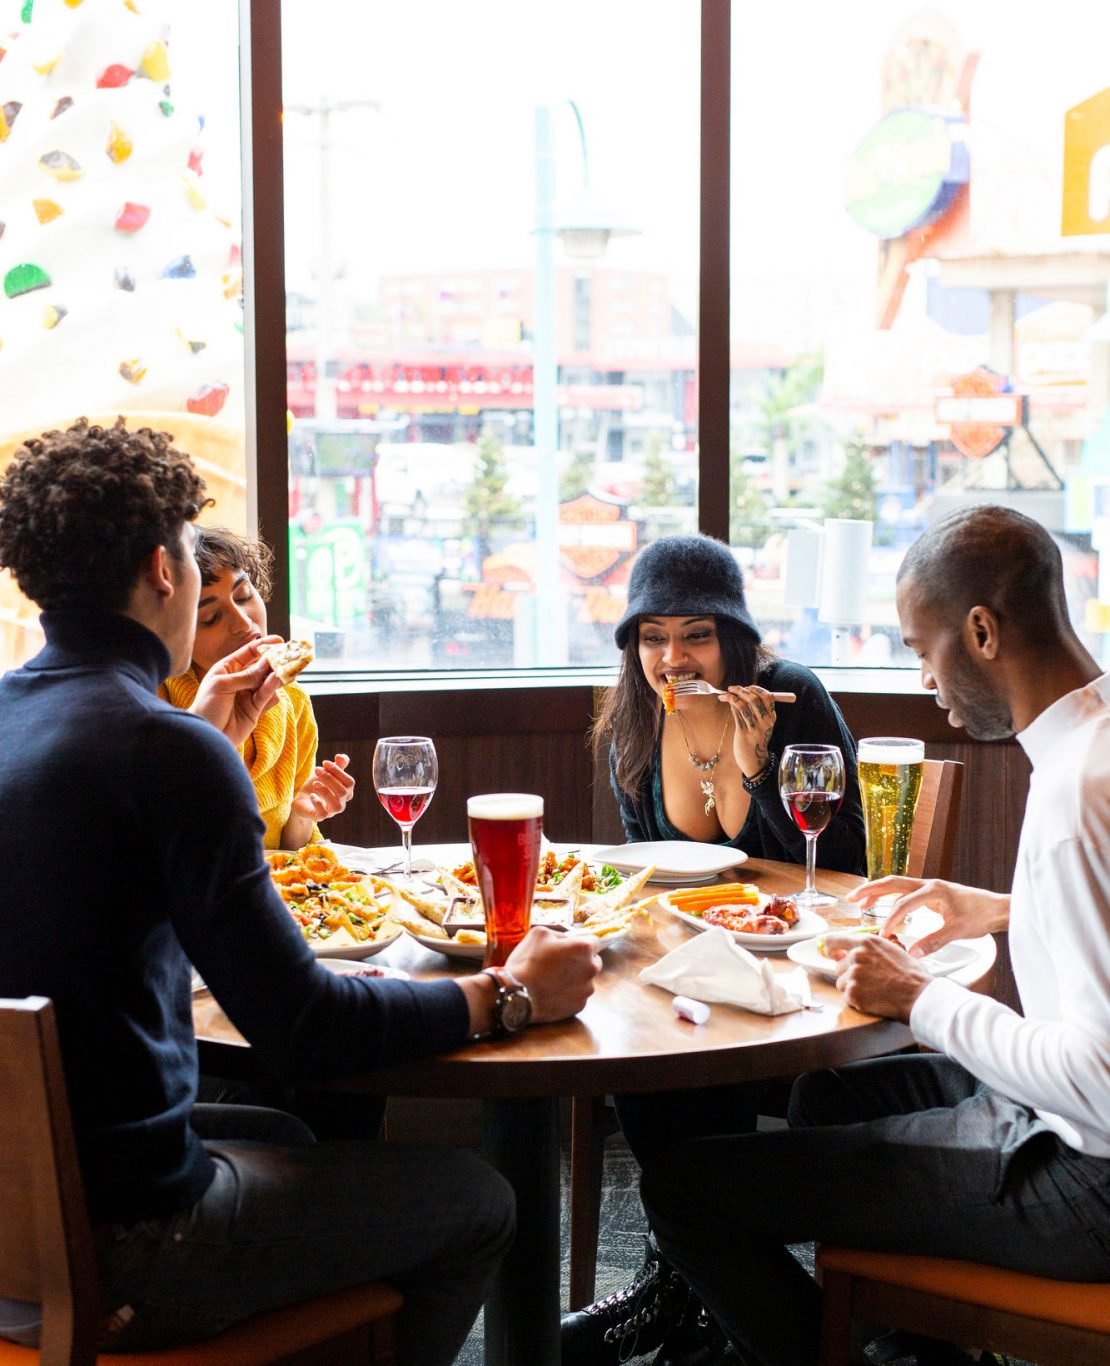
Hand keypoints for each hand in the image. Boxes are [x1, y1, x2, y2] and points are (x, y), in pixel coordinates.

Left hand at [190, 637, 283, 746]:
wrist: (206, 734)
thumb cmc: (206, 706)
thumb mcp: (223, 685)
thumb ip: (247, 676)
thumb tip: (268, 664)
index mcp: (228, 668)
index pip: (249, 653)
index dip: (264, 646)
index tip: (280, 641)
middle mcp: (240, 679)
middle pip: (262, 666)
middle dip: (275, 661)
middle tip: (289, 657)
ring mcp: (249, 694)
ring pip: (269, 681)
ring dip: (277, 676)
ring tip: (286, 672)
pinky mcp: (256, 709)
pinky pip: (269, 697)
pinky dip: (273, 691)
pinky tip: (275, 687)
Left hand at [291, 754, 354, 823]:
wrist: (302, 799)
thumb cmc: (317, 785)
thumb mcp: (326, 773)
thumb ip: (336, 766)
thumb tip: (341, 757)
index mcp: (346, 792)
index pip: (349, 782)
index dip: (338, 771)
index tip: (324, 762)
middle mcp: (342, 803)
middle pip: (343, 792)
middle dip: (329, 778)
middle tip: (317, 770)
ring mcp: (331, 812)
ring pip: (337, 805)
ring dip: (326, 791)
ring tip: (315, 783)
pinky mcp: (319, 816)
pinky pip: (323, 813)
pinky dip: (317, 803)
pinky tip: (312, 795)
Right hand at [505, 926, 602, 1023]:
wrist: (516, 994)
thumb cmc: (527, 961)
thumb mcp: (539, 933)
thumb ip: (559, 932)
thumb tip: (566, 938)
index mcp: (583, 948)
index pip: (594, 941)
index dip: (581, 942)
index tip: (570, 947)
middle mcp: (591, 968)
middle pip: (593, 961)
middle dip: (581, 960)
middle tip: (561, 963)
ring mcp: (587, 989)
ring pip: (586, 979)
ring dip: (576, 977)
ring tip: (555, 979)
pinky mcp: (580, 1006)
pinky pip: (578, 995)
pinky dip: (570, 993)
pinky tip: (554, 991)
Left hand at [720, 684, 776, 776]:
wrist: (754, 760)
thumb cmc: (755, 739)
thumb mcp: (762, 725)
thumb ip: (757, 710)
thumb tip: (744, 692)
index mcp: (772, 718)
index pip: (768, 696)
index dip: (756, 688)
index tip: (746, 687)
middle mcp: (765, 722)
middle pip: (754, 699)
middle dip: (741, 690)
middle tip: (732, 688)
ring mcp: (755, 728)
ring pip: (743, 705)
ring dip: (732, 696)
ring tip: (725, 694)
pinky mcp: (743, 733)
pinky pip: (736, 713)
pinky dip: (730, 703)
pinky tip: (725, 700)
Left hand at [827, 932, 932, 1021]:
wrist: (919, 995)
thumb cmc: (912, 974)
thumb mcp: (891, 950)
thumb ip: (870, 949)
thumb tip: (856, 951)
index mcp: (866, 942)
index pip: (833, 940)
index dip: (830, 949)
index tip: (830, 954)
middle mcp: (856, 955)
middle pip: (839, 967)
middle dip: (850, 974)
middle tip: (869, 982)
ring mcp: (853, 974)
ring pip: (842, 983)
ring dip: (853, 988)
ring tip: (873, 991)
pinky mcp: (853, 993)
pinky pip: (847, 997)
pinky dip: (856, 1001)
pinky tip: (873, 1000)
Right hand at [847, 876, 1009, 956]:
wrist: (998, 908)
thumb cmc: (981, 916)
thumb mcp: (956, 931)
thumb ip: (932, 942)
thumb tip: (912, 953)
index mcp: (933, 891)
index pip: (903, 904)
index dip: (890, 919)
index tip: (882, 933)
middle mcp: (928, 885)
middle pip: (892, 883)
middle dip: (870, 891)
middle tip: (851, 899)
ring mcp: (929, 887)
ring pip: (897, 886)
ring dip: (878, 893)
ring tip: (860, 904)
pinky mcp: (932, 893)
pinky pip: (905, 893)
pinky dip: (891, 898)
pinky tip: (886, 908)